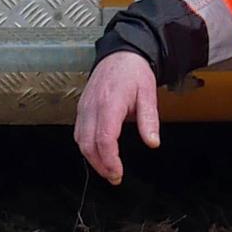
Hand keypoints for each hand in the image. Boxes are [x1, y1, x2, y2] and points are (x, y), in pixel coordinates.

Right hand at [73, 50, 163, 184]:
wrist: (120, 54)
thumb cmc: (134, 73)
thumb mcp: (148, 94)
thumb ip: (149, 120)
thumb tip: (153, 142)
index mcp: (109, 103)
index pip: (104, 138)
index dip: (109, 160)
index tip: (118, 172)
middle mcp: (92, 106)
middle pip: (88, 143)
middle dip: (100, 165)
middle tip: (114, 177)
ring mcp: (84, 107)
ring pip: (80, 140)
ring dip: (92, 158)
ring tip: (108, 170)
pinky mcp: (82, 108)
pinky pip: (79, 132)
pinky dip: (86, 147)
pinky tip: (98, 154)